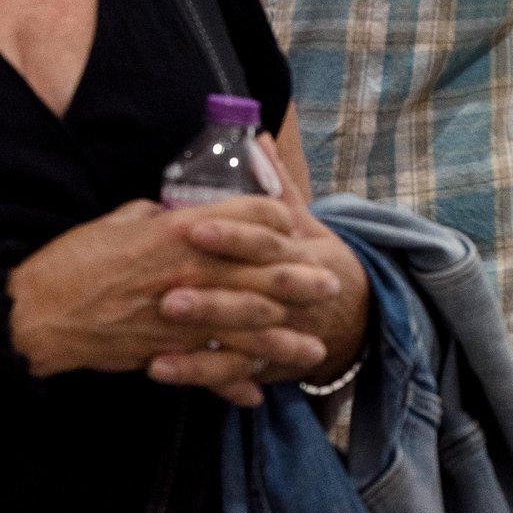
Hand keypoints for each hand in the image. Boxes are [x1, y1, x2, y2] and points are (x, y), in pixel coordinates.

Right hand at [9, 197, 335, 406]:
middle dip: (302, 281)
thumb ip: (159, 215)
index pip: (252, 219)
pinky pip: (211, 370)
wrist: (37, 314)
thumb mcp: (122, 219)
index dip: (278, 220)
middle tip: (330, 284)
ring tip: (315, 350)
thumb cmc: (73, 259)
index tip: (293, 226)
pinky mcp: (167, 353)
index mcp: (181, 229)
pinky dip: (235, 383)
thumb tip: (179, 209)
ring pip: (250, 330)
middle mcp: (192, 272)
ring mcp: (183, 317)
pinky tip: (257, 393)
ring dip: (285, 340)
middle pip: (264, 275)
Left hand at [154, 137, 370, 393]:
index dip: (233, 236)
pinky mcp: (264, 362)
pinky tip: (158, 368)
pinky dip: (194, 372)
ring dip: (201, 334)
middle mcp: (292, 294)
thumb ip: (276, 186)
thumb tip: (258, 140)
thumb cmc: (315, 260)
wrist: (354, 316)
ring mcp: (280, 331)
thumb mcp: (304, 222)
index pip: (266, 241)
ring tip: (161, 331)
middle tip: (167, 294)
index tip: (196, 229)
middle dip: (211, 294)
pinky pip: (228, 372)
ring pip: (241, 336)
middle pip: (252, 293)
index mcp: (298, 252)